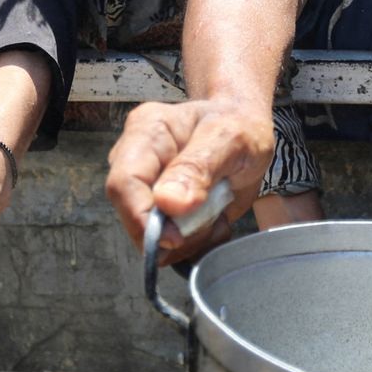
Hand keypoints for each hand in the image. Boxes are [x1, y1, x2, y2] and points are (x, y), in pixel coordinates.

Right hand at [105, 98, 273, 263]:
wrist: (247, 129)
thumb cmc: (238, 125)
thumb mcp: (229, 139)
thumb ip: (198, 167)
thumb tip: (168, 203)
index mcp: (146, 134)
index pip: (124, 183)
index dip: (142, 218)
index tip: (177, 238)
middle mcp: (137, 163)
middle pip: (134, 216)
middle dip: (175, 233)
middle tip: (213, 219)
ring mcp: (147, 190)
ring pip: (154, 238)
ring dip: (191, 239)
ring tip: (218, 212)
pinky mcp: (161, 211)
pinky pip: (171, 246)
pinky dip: (198, 243)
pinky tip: (215, 220)